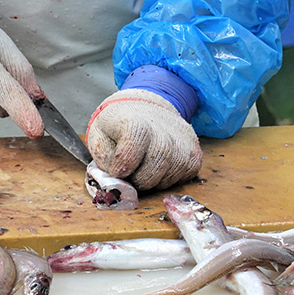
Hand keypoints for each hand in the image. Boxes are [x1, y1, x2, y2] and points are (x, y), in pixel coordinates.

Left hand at [86, 89, 202, 190]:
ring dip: (153, 182)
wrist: (144, 111)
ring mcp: (182, 140)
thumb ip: (104, 157)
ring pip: (171, 172)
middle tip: (129, 179)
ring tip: (141, 173)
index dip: (126, 158)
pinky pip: (182, 177)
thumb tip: (118, 180)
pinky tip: (155, 172)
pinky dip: (166, 181)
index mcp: (132, 117)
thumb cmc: (118, 128)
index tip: (117, 172)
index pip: (136, 135)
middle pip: (159, 156)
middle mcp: (162, 126)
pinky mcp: (194, 153)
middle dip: (141, 179)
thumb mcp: (99, 135)